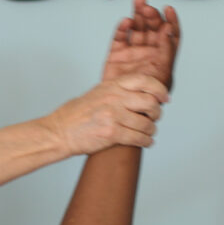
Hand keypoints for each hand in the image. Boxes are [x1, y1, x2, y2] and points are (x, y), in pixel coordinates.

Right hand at [47, 73, 167, 154]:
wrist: (58, 132)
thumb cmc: (74, 115)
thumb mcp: (96, 94)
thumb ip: (116, 92)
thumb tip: (138, 95)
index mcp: (111, 86)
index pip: (144, 81)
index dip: (159, 90)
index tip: (165, 98)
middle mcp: (114, 98)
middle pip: (149, 102)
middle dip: (157, 112)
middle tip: (155, 118)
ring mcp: (113, 116)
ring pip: (146, 123)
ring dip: (151, 130)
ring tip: (149, 133)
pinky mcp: (111, 134)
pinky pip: (138, 138)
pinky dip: (145, 141)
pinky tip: (146, 142)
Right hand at [102, 0, 180, 89]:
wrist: (122, 110)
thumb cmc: (146, 98)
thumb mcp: (162, 74)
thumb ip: (167, 52)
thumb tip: (168, 30)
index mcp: (163, 57)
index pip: (170, 34)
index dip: (171, 20)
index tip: (168, 10)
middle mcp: (148, 52)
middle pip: (153, 28)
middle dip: (152, 15)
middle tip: (148, 8)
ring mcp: (132, 53)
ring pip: (137, 28)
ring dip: (138, 14)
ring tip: (139, 1)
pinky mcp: (116, 56)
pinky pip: (120, 38)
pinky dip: (122, 28)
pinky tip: (126, 22)